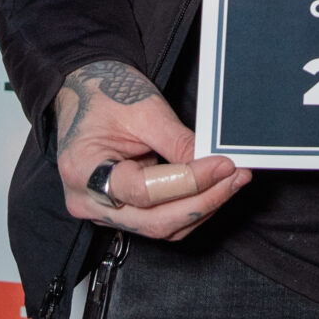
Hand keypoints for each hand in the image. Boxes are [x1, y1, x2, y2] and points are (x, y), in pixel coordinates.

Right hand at [54, 58, 251, 241]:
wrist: (86, 91)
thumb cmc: (106, 94)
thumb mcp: (145, 111)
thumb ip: (179, 143)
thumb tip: (216, 165)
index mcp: (83, 170)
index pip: (144, 191)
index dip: (189, 182)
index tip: (223, 165)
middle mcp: (87, 200)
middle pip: (154, 220)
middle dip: (202, 201)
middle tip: (235, 177)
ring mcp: (101, 211)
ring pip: (160, 227)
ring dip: (200, 207)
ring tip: (230, 181)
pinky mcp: (119, 212)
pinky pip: (158, 221)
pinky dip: (187, 208)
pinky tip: (211, 189)